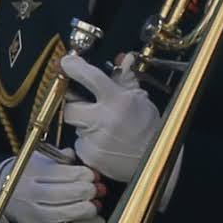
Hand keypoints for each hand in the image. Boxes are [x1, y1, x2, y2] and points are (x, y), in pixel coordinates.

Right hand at [0, 146, 108, 222]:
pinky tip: (98, 220)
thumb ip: (62, 157)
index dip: (81, 174)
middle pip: (62, 194)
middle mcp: (31, 194)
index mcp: (32, 173)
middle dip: (85, 192)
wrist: (8, 196)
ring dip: (86, 209)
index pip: (60, 174)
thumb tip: (79, 158)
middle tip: (97, 188)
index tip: (92, 174)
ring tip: (96, 204)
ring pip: (64, 214)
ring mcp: (34, 213)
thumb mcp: (42, 159)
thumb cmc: (31, 175)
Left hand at [55, 48, 164, 178]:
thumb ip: (126, 80)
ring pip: (75, 126)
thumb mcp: (141, 101)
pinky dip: (88, 140)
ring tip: (105, 127)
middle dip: (74, 104)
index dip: (74, 67)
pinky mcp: (89, 156)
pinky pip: (80, 143)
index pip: (90, 77)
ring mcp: (94, 140)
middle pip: (70, 106)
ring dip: (85, 124)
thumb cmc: (150, 131)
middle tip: (86, 104)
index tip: (67, 62)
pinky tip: (105, 141)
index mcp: (118, 102)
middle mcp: (103, 120)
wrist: (155, 163)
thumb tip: (123, 59)